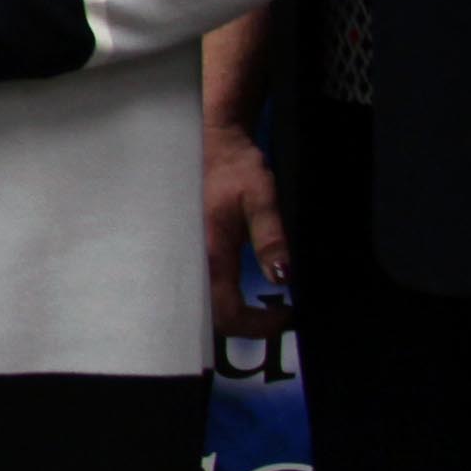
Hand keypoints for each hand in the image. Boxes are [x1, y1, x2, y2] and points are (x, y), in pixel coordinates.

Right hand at [204, 120, 292, 331]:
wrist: (210, 144)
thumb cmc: (234, 168)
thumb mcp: (262, 197)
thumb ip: (271, 238)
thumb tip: (281, 277)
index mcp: (210, 253)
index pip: (227, 312)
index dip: (258, 325)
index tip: (285, 315)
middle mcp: (191, 261)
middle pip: (210, 318)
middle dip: (244, 326)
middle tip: (274, 317)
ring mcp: (185, 258)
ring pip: (202, 306)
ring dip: (230, 315)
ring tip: (258, 309)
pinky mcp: (187, 253)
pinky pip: (199, 289)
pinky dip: (219, 301)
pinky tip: (236, 293)